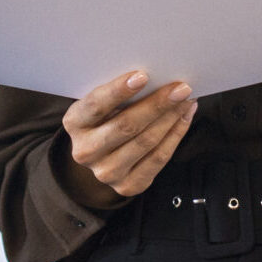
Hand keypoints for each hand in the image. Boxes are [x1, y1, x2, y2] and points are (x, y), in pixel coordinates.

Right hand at [61, 69, 197, 207]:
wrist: (101, 155)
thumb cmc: (106, 116)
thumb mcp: (102, 103)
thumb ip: (119, 93)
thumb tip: (157, 75)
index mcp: (74, 123)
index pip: (96, 105)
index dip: (119, 90)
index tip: (143, 76)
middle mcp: (86, 151)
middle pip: (126, 125)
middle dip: (157, 104)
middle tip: (181, 88)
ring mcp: (105, 172)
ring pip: (146, 142)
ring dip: (171, 118)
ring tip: (187, 100)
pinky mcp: (127, 186)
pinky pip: (159, 158)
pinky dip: (176, 134)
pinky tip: (184, 116)